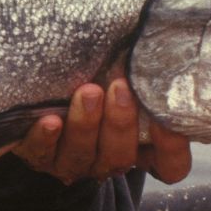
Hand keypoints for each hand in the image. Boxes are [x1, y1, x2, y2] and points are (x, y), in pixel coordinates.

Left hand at [12, 79, 192, 184]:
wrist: (42, 96)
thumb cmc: (97, 79)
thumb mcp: (122, 78)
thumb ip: (141, 73)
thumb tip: (157, 45)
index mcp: (139, 148)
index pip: (169, 165)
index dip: (171, 149)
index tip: (166, 121)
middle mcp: (107, 159)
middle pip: (120, 157)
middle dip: (120, 123)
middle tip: (120, 88)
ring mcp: (73, 161)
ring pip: (82, 155)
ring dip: (85, 124)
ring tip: (87, 92)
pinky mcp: (39, 155)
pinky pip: (41, 153)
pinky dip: (46, 137)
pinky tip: (50, 120)